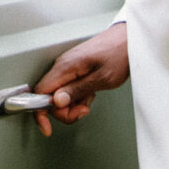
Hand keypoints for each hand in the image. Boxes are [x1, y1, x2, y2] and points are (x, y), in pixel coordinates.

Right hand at [33, 22, 129, 136]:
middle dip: (65, 110)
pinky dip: (77, 96)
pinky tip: (90, 92)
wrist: (128, 40)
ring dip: (73, 104)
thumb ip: (77, 91)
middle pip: (49, 97)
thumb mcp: (101, 79)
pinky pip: (67, 88)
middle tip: (82, 111)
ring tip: (90, 98)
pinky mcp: (73, 69)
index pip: (40, 92)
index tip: (47, 127)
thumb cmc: (118, 54)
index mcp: (65, 67)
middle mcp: (62, 66)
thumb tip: (57, 102)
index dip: (41, 113)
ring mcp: (67, 67)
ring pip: (59, 94)